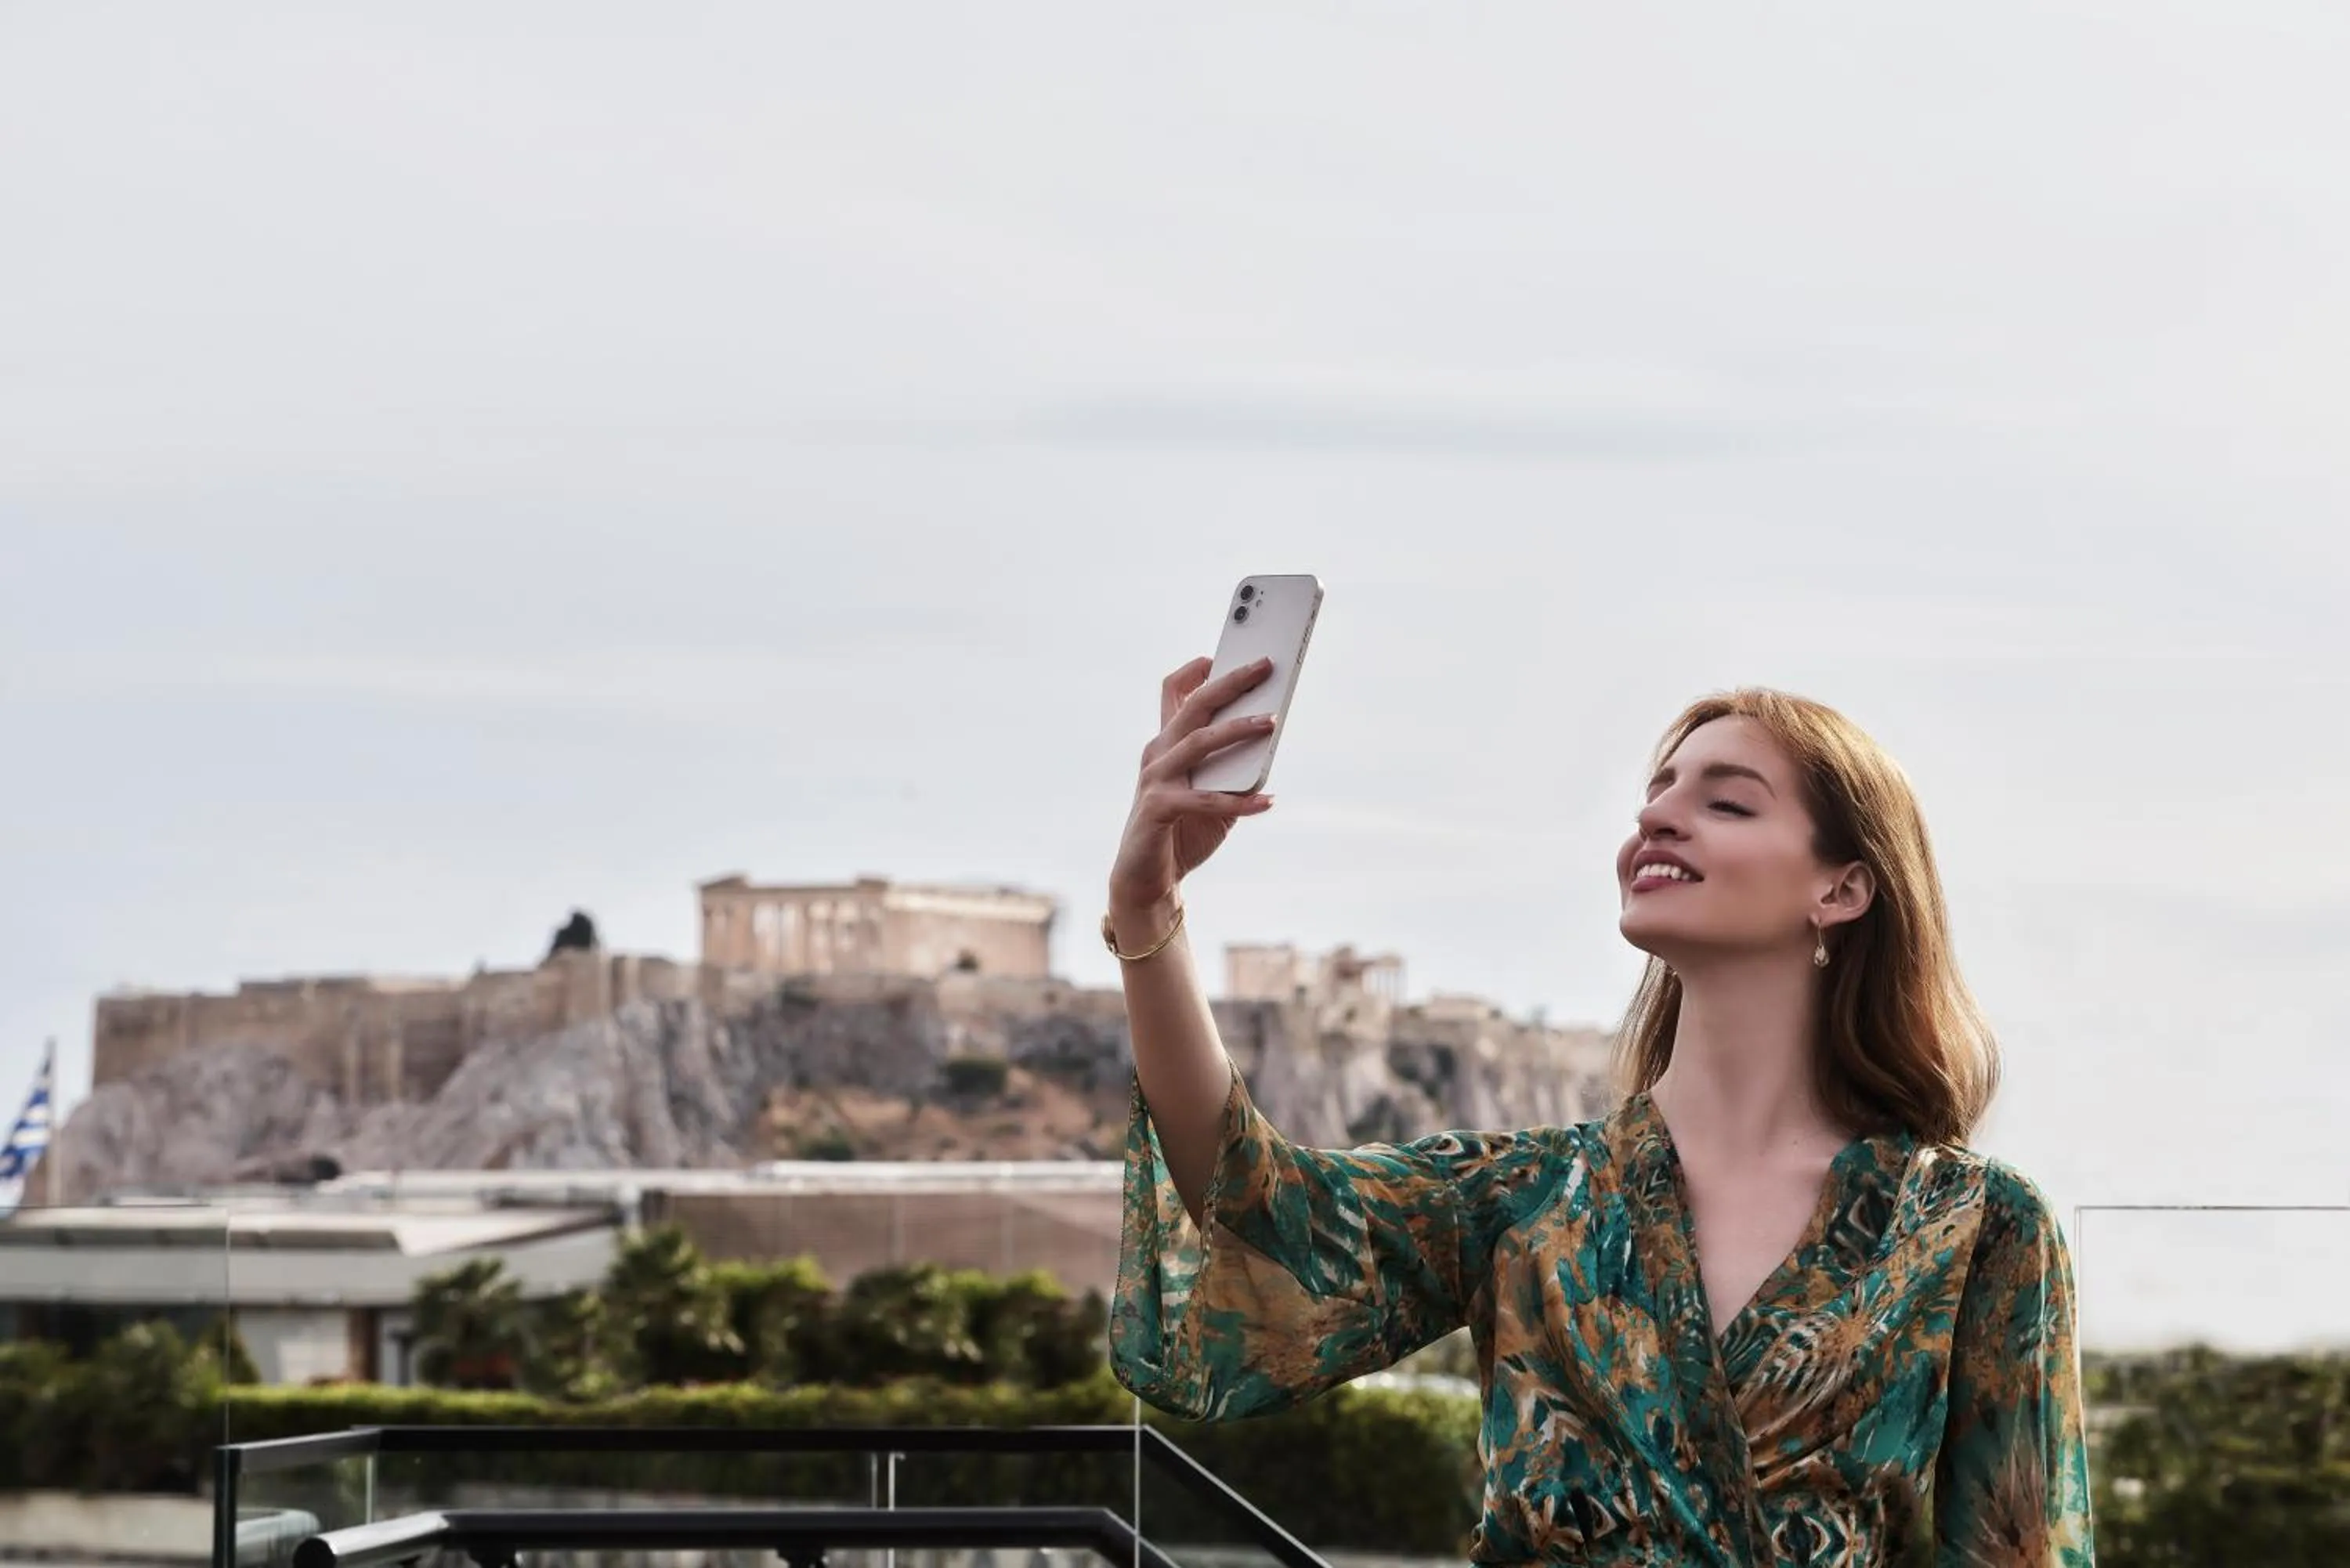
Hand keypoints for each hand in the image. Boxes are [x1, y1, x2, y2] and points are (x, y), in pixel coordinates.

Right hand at [1107, 655, 1277, 931]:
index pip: (1173, 693)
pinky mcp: (1157, 808)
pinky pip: (1205, 800)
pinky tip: (1267, 801)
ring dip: (1237, 729)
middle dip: (1230, 682)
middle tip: (1263, 666)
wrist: (1147, 880)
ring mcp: (1155, 778)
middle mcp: (1158, 753)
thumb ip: (1233, 768)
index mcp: (1167, 744)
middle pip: (1193, 705)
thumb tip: (1269, 744)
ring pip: (1198, 742)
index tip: (1223, 651)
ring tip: (1271, 722)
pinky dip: (1239, 801)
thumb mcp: (1212, 794)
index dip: (1195, 669)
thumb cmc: (1182, 832)